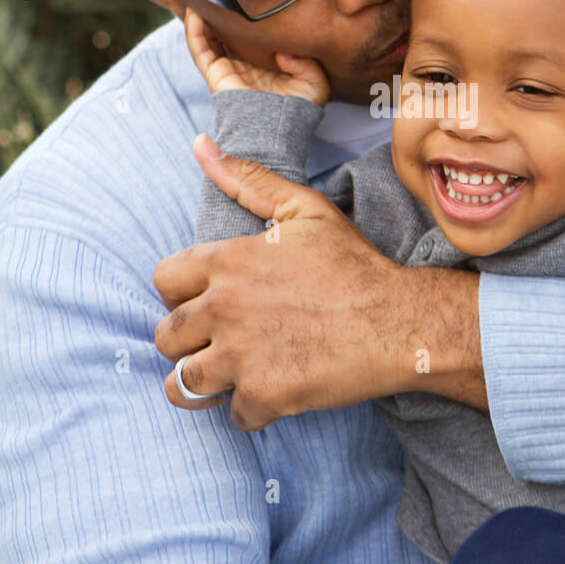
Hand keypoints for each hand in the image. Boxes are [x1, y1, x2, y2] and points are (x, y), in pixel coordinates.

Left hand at [154, 147, 485, 428]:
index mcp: (227, 260)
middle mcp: (223, 308)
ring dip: (204, 384)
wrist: (401, 320)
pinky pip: (233, 416)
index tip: (209, 300)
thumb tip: (200, 146)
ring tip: (230, 377)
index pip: (163, 280)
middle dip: (188, 342)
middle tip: (221, 342)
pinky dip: (252, 411)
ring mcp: (241, 356)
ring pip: (183, 384)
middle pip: (165, 336)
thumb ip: (247, 179)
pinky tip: (273, 395)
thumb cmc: (355, 264)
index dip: (183, 292)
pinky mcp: (265, 396)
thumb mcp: (304, 209)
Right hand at [184, 7, 329, 103]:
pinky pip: (200, 49)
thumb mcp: (314, 80)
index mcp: (264, 63)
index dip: (246, 17)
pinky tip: (195, 12)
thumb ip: (306, 60)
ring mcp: (228, 69)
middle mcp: (243, 64)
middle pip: (226, 32)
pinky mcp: (217, 75)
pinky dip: (194, 31)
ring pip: (209, 37)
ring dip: (203, 16)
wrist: (281, 131)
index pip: (251, 35)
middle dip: (221, 11)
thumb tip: (282, 50)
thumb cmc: (299, 110)